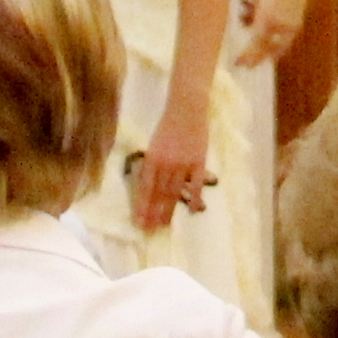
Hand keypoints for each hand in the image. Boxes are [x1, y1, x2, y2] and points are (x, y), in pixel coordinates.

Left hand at [132, 101, 212, 232]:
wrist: (187, 108)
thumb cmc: (168, 125)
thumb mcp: (154, 144)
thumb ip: (153, 164)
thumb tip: (149, 185)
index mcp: (152, 158)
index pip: (145, 188)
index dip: (142, 206)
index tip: (139, 221)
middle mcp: (166, 163)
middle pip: (158, 194)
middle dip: (153, 213)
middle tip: (150, 230)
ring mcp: (183, 163)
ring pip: (174, 192)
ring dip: (168, 210)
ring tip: (164, 225)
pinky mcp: (199, 161)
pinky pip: (195, 184)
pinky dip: (193, 198)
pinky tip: (190, 211)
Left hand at [233, 0, 313, 68]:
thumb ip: (249, 11)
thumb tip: (244, 22)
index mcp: (266, 16)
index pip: (255, 42)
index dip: (246, 55)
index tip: (237, 62)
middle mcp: (278, 24)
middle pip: (265, 49)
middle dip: (254, 59)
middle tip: (245, 66)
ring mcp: (289, 27)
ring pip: (276, 49)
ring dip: (266, 54)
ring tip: (257, 59)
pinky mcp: (297, 26)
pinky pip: (284, 43)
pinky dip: (276, 49)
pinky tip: (271, 53)